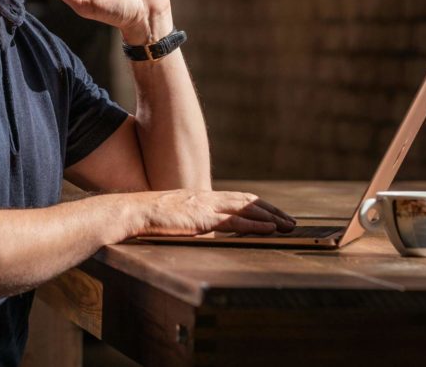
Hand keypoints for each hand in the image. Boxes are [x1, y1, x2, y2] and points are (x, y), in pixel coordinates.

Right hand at [134, 190, 297, 236]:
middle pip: (249, 201)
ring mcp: (207, 207)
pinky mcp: (203, 219)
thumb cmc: (151, 216)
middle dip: (272, 211)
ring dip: (270, 217)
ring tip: (287, 225)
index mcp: (205, 196)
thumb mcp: (179, 215)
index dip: (260, 206)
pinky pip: (235, 222)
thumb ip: (195, 219)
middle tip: (289, 221)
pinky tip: (269, 229)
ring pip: (247, 209)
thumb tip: (207, 229)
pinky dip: (254, 225)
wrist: (136, 211)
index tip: (274, 214)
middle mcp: (210, 197)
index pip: (240, 198)